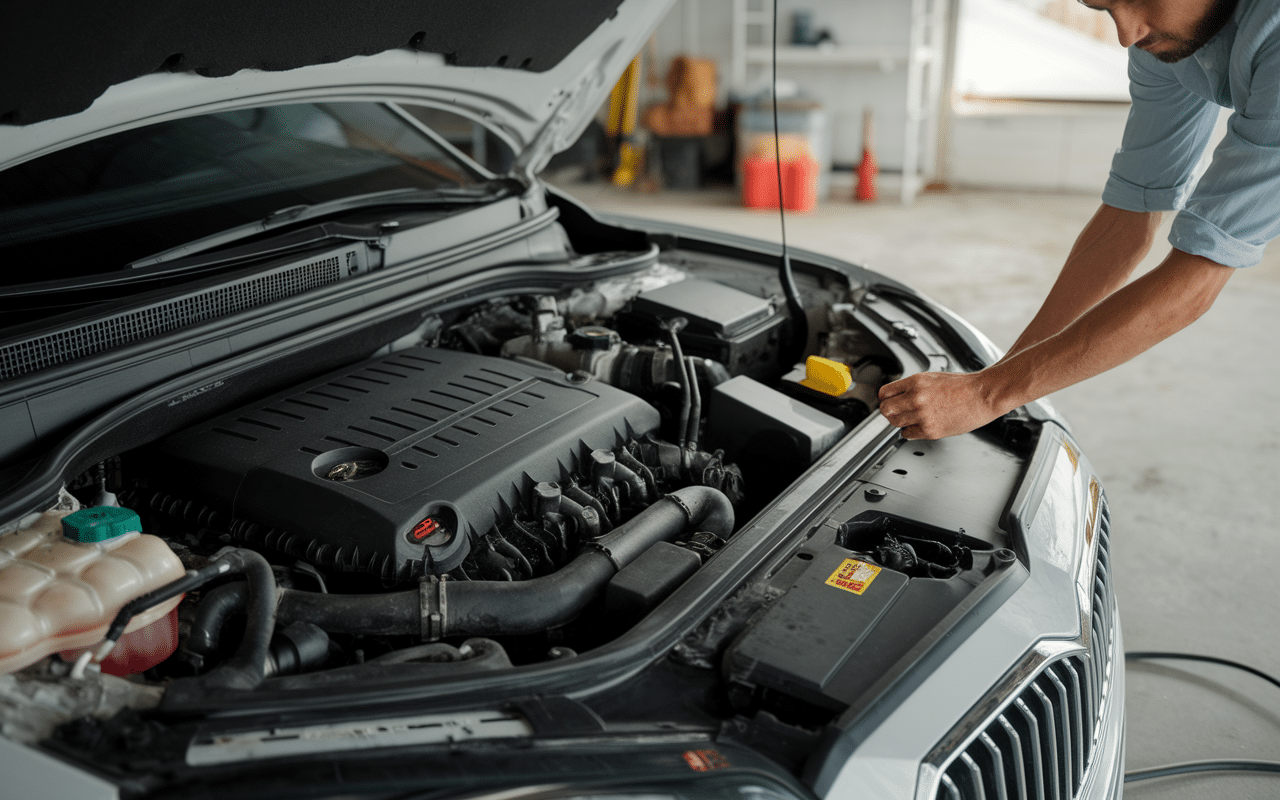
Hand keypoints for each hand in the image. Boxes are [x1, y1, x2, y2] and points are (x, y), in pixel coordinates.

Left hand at [877, 371, 1004, 440]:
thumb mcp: (932, 378)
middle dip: (889, 411)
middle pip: (885, 409)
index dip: (885, 398)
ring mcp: (922, 415)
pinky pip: (907, 434)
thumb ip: (912, 387)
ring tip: (911, 418)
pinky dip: (910, 431)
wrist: (983, 395)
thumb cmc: (962, 386)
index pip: (884, 393)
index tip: (888, 401)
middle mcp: (916, 398)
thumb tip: (898, 397)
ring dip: (899, 422)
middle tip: (897, 411)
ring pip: (895, 423)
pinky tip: (920, 425)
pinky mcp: (930, 430)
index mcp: (916, 382)